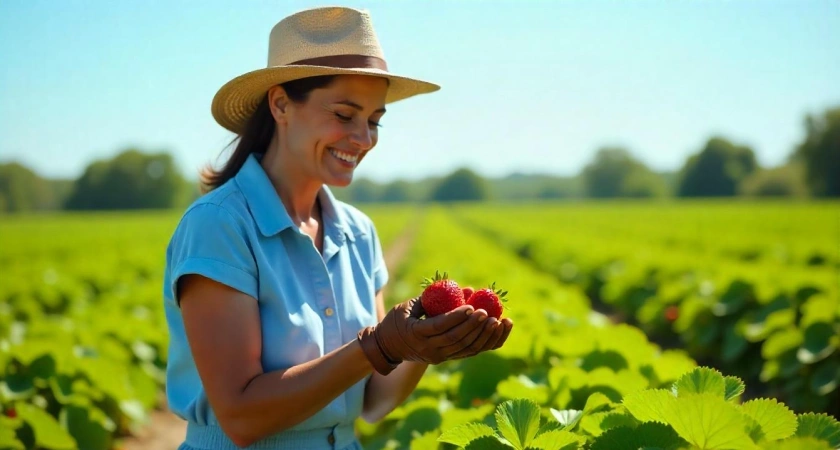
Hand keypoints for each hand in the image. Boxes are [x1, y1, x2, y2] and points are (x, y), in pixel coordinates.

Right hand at [357, 297, 513, 374]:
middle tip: (488, 312)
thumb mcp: (408, 306)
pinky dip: (486, 343)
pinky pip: (470, 352)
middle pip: (456, 339)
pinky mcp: (447, 359)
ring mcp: (439, 357)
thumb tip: (466, 289)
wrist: (388, 348)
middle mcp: (429, 349)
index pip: (440, 326)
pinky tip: (498, 331)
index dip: (457, 317)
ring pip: (466, 349)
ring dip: (484, 336)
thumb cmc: (397, 320)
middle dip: (474, 326)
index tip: (472, 305)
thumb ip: (434, 297)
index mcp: (417, 334)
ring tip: (499, 321)